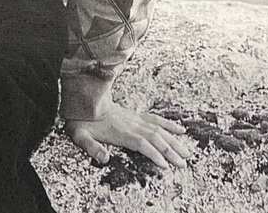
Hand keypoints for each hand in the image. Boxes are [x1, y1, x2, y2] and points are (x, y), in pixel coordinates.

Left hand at [66, 99, 191, 169]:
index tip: (165, 165)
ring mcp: (136, 119)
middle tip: (183, 163)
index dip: (154, 154)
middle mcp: (132, 125)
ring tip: (186, 152)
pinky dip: (170, 124)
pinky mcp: (137, 116)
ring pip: (159, 130)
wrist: (84, 101)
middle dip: (170, 151)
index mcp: (120, 132)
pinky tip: (181, 129)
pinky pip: (156, 119)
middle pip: (155, 138)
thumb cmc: (82, 121)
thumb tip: (104, 159)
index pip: (141, 144)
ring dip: (174, 141)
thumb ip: (91, 147)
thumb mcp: (80, 136)